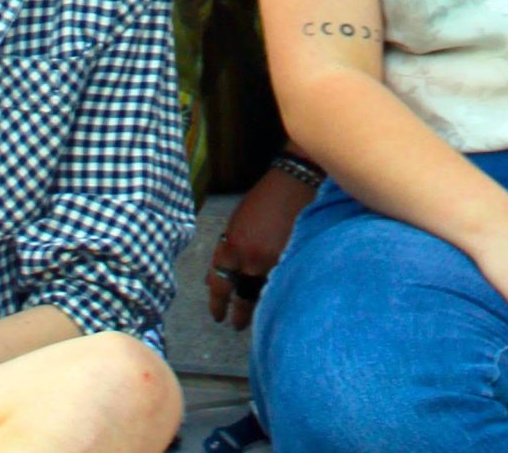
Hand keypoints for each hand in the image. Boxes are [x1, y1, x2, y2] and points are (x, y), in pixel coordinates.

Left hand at [207, 165, 317, 328]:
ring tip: (257, 321)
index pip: (220, 285)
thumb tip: (211, 279)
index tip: (217, 316)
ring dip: (258, 309)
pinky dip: (278, 295)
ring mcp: (276, 262)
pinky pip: (283, 286)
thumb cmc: (263, 201)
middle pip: (241, 297)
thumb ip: (224, 251)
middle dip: (238, 315)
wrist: (296, 184)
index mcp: (232, 246)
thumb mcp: (236, 223)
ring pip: (263, 296)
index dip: (217, 304)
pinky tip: (278, 303)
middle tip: (235, 325)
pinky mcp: (296, 261)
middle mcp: (251, 259)